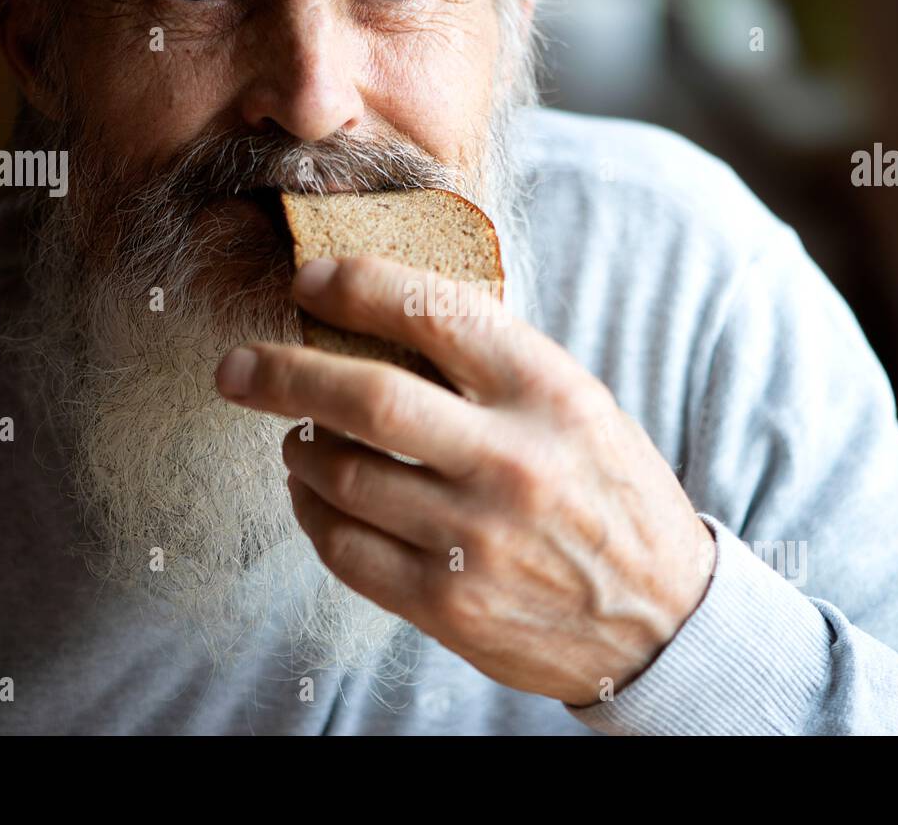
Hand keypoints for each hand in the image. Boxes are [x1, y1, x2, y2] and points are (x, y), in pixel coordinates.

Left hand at [215, 255, 713, 706]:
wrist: (661, 616)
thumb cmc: (609, 493)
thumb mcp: (577, 408)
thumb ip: (491, 368)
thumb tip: (377, 322)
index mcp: (548, 392)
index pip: (435, 312)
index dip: (357, 286)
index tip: (308, 281)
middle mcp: (511, 459)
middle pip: (365, 397)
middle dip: (282, 374)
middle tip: (236, 367)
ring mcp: (477, 536)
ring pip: (341, 474)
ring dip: (298, 448)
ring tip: (296, 438)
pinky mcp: (449, 602)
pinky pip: (344, 547)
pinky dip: (312, 512)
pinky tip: (315, 494)